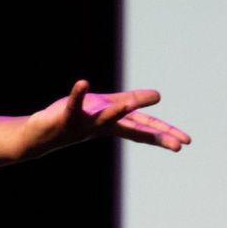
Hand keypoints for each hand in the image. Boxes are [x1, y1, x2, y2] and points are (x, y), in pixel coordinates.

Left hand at [18, 80, 190, 157]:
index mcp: (114, 124)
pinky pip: (73, 104)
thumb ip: (129, 103)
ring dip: (118, 111)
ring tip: (131, 103)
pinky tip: (83, 82)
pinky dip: (77, 94)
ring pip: (105, 118)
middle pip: (133, 129)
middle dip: (156, 136)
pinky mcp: (66, 117)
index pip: (144, 129)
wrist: (40, 135)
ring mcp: (85, 123)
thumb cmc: (74, 119)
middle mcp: (102, 126)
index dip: (165, 134)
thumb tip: (158, 96)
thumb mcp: (105, 108)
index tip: (186, 142)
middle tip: (177, 145)